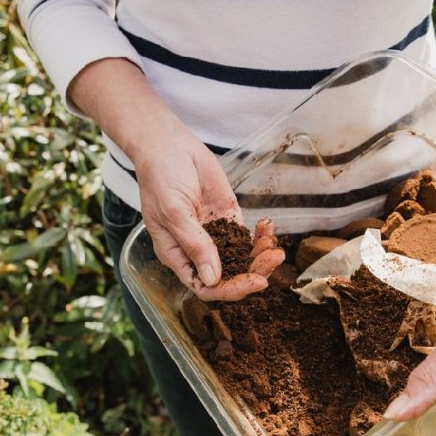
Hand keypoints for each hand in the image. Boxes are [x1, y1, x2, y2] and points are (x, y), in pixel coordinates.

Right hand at [66, 57, 281, 299]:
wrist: (168, 145)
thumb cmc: (160, 178)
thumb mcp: (174, 212)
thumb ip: (194, 244)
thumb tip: (211, 278)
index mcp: (177, 256)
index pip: (205, 286)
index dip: (230, 290)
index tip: (253, 281)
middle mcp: (197, 250)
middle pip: (228, 276)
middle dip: (253, 272)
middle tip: (273, 259)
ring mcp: (213, 235)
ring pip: (241, 258)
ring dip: (260, 256)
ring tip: (275, 246)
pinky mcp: (227, 218)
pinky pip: (247, 236)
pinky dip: (261, 236)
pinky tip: (268, 227)